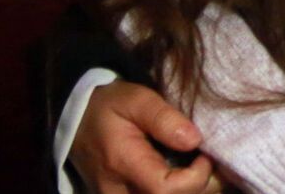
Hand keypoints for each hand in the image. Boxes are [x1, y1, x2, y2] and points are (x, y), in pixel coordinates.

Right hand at [70, 81, 220, 193]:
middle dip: (201, 186)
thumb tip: (194, 140)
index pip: (166, 190)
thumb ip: (163, 118)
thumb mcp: (136, 100)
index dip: (197, 176)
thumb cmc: (109, 106)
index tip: (205, 153)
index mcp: (122, 165)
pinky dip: (179, 191)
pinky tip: (185, 173)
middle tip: (208, 159)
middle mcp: (117, 192)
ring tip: (199, 165)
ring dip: (192, 190)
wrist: (77, 120)